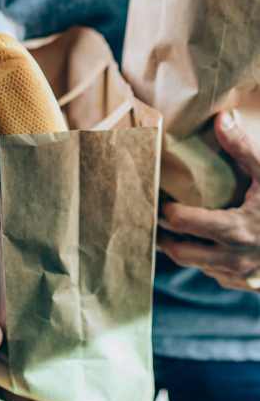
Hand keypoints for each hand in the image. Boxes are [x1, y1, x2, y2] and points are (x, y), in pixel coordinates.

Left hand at [159, 112, 259, 291]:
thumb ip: (243, 149)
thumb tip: (221, 118)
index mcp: (235, 230)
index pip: (182, 222)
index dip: (166, 210)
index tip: (161, 198)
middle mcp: (233, 258)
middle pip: (179, 252)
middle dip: (164, 236)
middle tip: (155, 219)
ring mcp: (239, 274)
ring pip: (195, 265)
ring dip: (182, 249)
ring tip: (172, 229)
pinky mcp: (244, 283)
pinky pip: (214, 274)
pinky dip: (204, 260)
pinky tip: (203, 243)